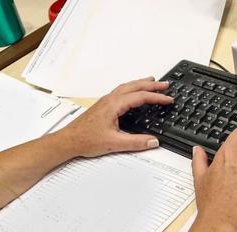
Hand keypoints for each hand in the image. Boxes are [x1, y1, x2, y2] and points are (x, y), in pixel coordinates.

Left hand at [56, 77, 173, 157]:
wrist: (68, 141)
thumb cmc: (85, 140)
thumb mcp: (114, 143)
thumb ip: (135, 142)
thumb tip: (153, 141)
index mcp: (114, 105)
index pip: (140, 96)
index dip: (157, 97)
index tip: (168, 99)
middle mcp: (109, 100)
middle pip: (134, 86)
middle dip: (151, 84)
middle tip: (165, 85)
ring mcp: (105, 101)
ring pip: (126, 87)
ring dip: (140, 84)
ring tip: (152, 83)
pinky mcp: (102, 106)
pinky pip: (120, 92)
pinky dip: (131, 89)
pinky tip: (133, 94)